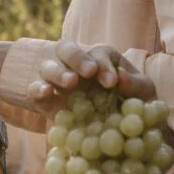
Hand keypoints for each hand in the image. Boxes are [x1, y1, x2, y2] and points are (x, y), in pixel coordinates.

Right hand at [28, 40, 156, 114]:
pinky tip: (45, 92)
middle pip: (68, 49)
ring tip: (70, 82)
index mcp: (99, 58)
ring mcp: (54, 77)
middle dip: (78, 59)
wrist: (105, 124)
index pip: (100, 54)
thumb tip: (123, 78)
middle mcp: (73, 63)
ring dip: (59, 73)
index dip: (104, 66)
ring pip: (49, 67)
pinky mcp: (41, 97)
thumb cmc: (126, 103)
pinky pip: (34, 89)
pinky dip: (38, 89)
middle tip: (89, 72)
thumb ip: (137, 86)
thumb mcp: (139, 94)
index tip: (111, 82)